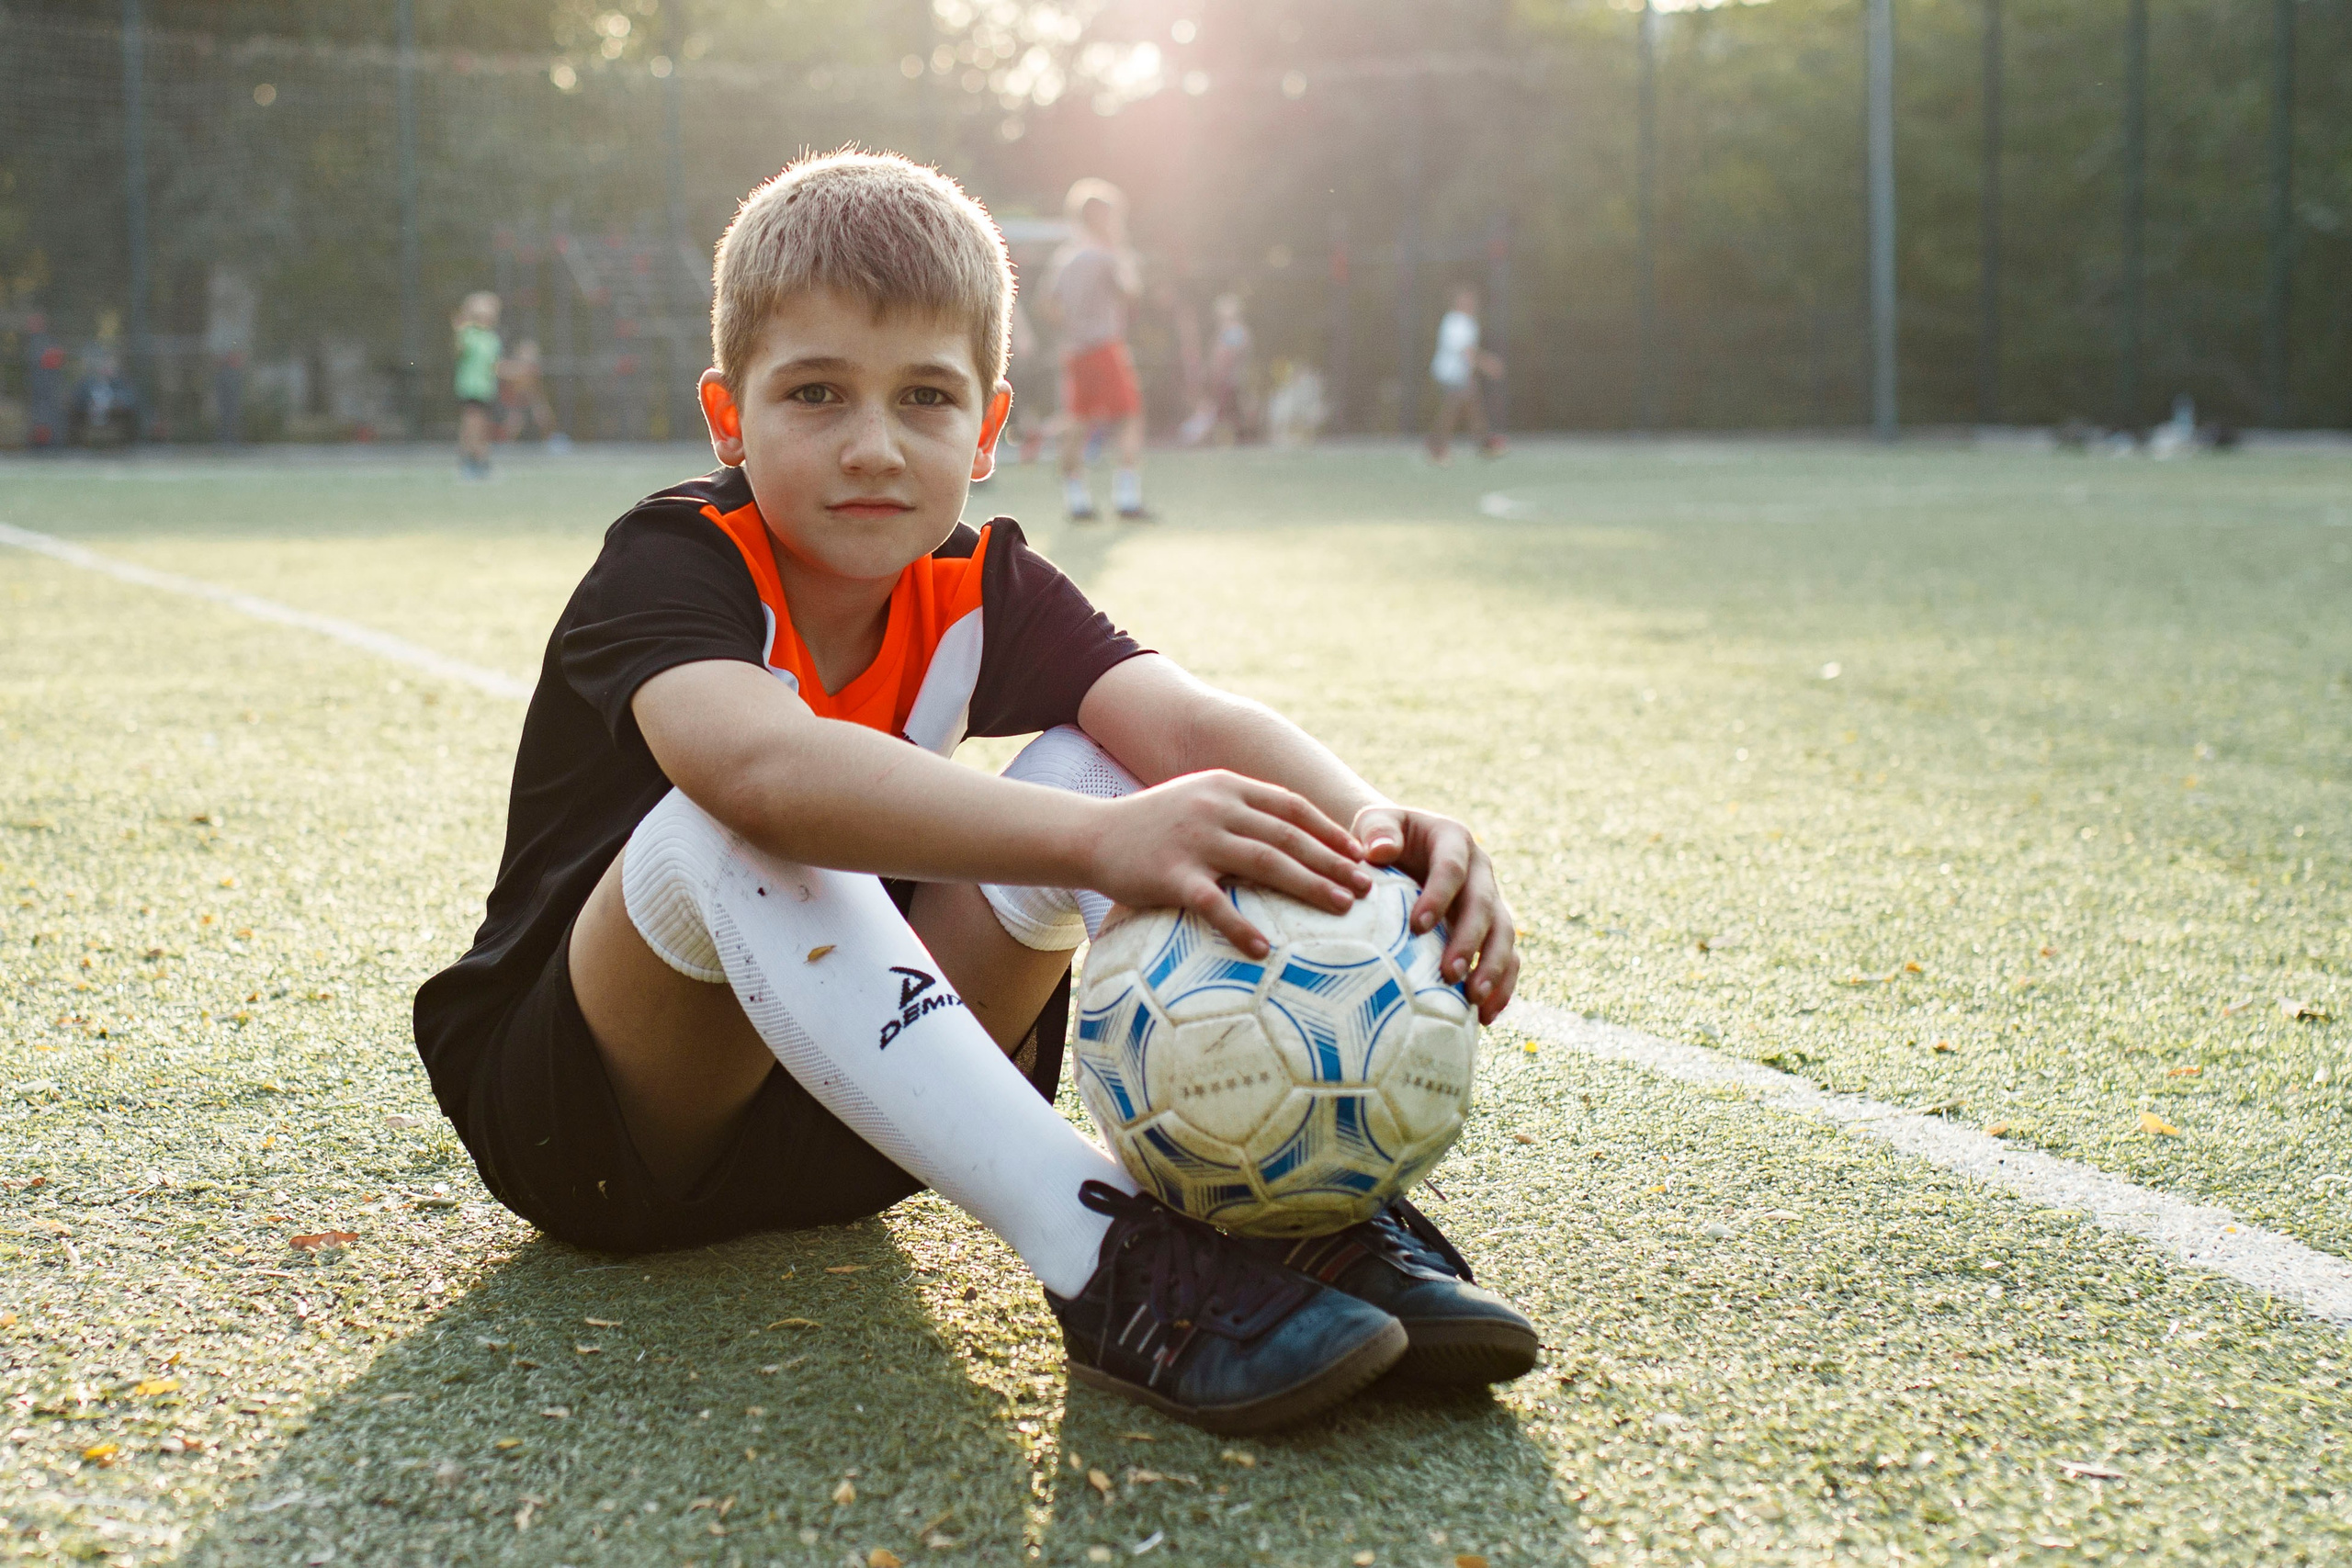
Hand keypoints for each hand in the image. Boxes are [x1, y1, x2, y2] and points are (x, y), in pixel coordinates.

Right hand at [1084, 772, 1369, 957]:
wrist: (1091, 834)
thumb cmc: (1152, 825)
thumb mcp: (1199, 801)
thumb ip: (1240, 810)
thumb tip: (1288, 834)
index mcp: (1227, 787)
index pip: (1292, 807)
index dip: (1330, 830)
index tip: (1360, 854)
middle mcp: (1217, 809)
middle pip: (1290, 836)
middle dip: (1334, 862)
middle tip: (1367, 887)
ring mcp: (1195, 841)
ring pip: (1267, 863)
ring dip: (1310, 886)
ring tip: (1342, 907)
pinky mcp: (1171, 876)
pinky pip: (1215, 905)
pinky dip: (1241, 927)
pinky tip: (1264, 948)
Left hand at [1350, 805, 1517, 1024]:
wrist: (1400, 846)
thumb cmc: (1381, 837)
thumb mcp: (1377, 823)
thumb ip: (1377, 831)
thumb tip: (1377, 852)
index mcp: (1453, 839)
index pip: (1451, 868)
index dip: (1437, 897)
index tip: (1417, 927)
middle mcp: (1480, 869)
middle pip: (1484, 905)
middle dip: (1469, 941)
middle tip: (1451, 975)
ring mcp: (1491, 899)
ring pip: (1505, 934)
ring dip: (1493, 969)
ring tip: (1476, 1002)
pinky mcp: (1492, 928)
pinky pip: (1508, 956)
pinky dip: (1503, 986)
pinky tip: (1487, 1016)